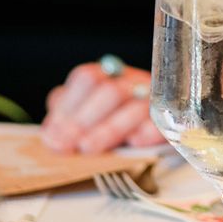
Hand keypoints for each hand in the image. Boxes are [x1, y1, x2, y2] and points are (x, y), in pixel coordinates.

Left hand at [42, 60, 164, 153]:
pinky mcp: (170, 120)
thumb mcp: (83, 109)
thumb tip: (52, 135)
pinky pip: (160, 123)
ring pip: (134, 107)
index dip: (68, 108)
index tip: (54, 134)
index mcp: (108, 73)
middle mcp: (132, 82)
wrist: (156, 120)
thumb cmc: (111, 117)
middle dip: (84, 121)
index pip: (87, 78)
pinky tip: (131, 144)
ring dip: (108, 130)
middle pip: (111, 91)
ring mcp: (153, 99)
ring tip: (89, 148)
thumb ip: (65, 115)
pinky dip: (145, 134)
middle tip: (67, 145)